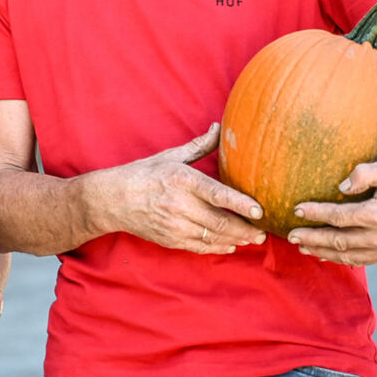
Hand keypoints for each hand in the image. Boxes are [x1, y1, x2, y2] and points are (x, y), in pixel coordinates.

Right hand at [103, 124, 265, 253]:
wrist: (113, 200)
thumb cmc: (143, 175)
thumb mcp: (170, 156)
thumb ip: (199, 146)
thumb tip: (220, 128)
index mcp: (182, 180)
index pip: (217, 194)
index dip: (241, 204)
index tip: (259, 211)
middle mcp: (179, 205)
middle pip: (220, 222)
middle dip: (246, 229)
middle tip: (263, 231)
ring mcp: (174, 225)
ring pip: (213, 238)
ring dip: (236, 240)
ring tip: (252, 239)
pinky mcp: (170, 239)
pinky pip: (200, 247)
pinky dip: (218, 247)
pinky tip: (230, 244)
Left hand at [288, 158, 376, 264]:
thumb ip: (364, 173)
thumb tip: (340, 187)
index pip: (338, 217)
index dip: (315, 213)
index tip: (297, 209)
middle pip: (338, 240)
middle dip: (312, 238)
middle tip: (291, 235)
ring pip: (347, 255)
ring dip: (322, 251)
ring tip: (302, 246)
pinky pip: (361, 260)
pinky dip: (341, 259)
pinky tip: (326, 255)